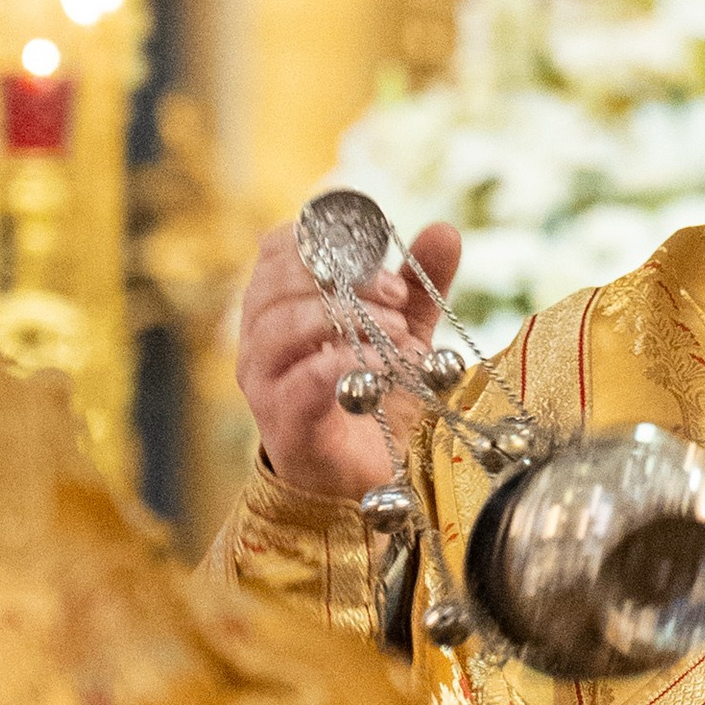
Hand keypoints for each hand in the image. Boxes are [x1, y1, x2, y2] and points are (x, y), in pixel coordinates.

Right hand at [237, 213, 465, 495]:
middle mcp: (260, 334)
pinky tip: (382, 362)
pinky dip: (344, 362)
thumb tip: (444, 230)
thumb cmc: (370, 395)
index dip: (326, 237)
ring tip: (397, 328)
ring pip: (283, 323)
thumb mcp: (402, 331)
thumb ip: (418, 286)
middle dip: (344, 276)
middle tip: (397, 293)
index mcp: (280, 303)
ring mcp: (263, 376)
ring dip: (346, 316)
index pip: (279, 246)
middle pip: (279, 278)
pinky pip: (302, 378)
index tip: (377, 246)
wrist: (358, 474)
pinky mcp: (280, 416)